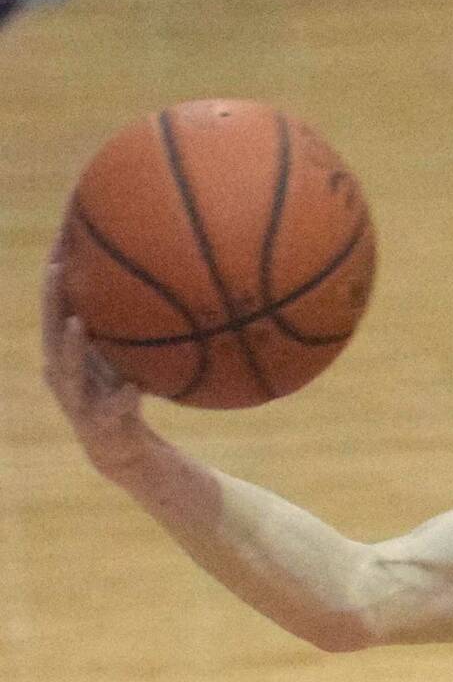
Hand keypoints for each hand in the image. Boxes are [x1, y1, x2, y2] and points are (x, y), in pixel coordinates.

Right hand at [42, 223, 152, 479]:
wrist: (122, 451)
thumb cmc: (124, 391)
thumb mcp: (131, 352)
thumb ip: (134, 321)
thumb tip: (171, 271)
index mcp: (73, 352)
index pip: (60, 305)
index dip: (58, 270)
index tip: (63, 231)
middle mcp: (67, 372)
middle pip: (52, 330)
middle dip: (52, 299)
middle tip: (57, 267)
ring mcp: (79, 401)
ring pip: (69, 372)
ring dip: (72, 348)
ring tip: (78, 323)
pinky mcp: (100, 428)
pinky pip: (111, 412)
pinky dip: (120, 400)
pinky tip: (132, 389)